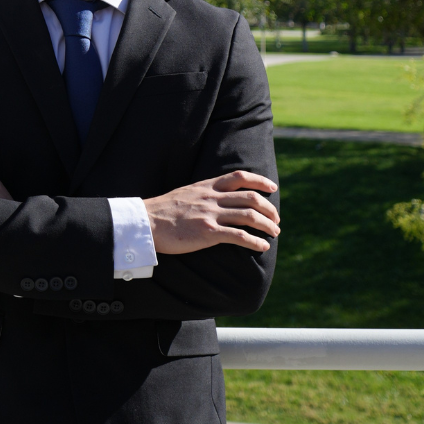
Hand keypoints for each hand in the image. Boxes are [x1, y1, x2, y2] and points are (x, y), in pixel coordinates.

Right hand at [143, 170, 279, 254]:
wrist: (146, 222)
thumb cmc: (163, 211)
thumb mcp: (187, 193)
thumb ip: (204, 194)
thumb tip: (218, 200)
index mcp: (207, 186)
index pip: (239, 177)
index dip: (260, 181)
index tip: (273, 188)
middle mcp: (212, 197)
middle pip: (251, 198)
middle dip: (269, 208)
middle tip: (276, 219)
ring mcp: (210, 214)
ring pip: (249, 216)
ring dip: (267, 225)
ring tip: (275, 233)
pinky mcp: (208, 232)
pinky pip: (238, 235)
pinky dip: (255, 241)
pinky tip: (262, 246)